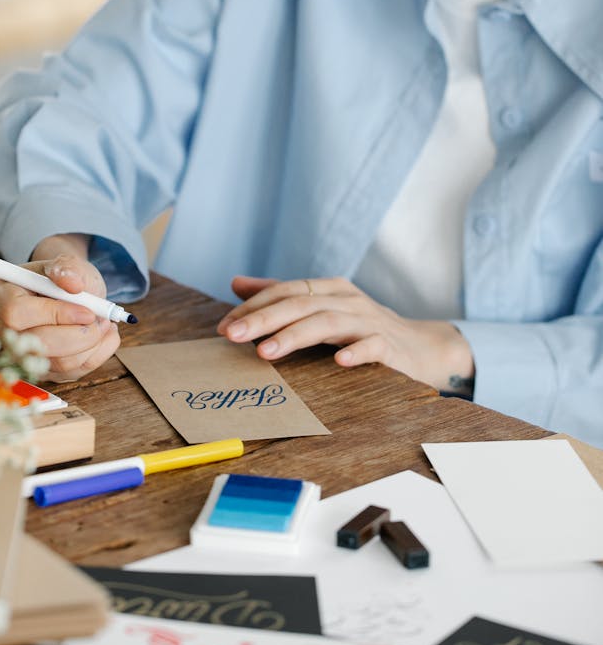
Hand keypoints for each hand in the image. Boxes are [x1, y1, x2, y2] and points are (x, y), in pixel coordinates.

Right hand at [0, 234, 119, 381]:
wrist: (70, 294)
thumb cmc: (63, 279)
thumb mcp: (66, 263)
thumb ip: (68, 268)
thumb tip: (74, 283)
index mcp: (2, 295)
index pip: (18, 313)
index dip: (55, 314)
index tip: (87, 310)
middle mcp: (6, 330)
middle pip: (39, 344)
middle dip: (80, 335)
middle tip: (102, 319)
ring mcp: (23, 354)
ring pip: (60, 363)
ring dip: (93, 344)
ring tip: (103, 322)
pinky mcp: (45, 371)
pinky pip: (74, 372)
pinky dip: (98, 354)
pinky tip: (103, 335)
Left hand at [216, 275, 473, 392]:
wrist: (419, 349)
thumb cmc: (361, 328)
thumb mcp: (320, 308)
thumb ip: (280, 296)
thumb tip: (236, 283)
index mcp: (328, 288)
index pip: (285, 291)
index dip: (253, 306)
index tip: (224, 325)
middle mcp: (347, 299)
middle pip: (300, 304)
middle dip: (263, 319)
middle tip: (232, 335)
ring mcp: (369, 321)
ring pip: (328, 322)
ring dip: (294, 335)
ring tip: (265, 351)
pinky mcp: (390, 346)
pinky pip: (372, 345)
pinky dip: (355, 351)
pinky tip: (337, 361)